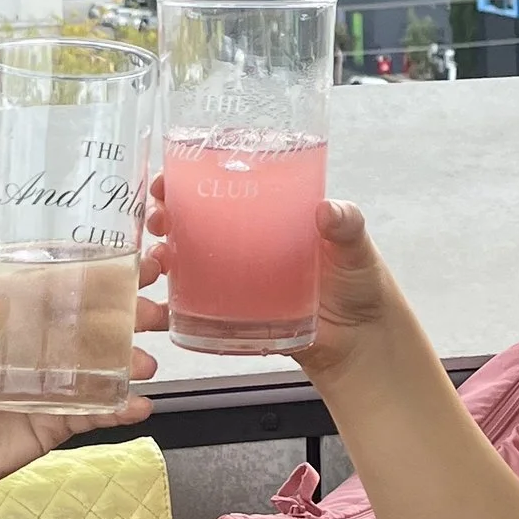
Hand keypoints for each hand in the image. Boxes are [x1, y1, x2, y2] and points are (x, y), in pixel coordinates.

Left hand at [0, 293, 153, 518]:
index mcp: (9, 322)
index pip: (58, 288)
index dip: (97, 271)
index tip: (133, 259)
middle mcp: (36, 349)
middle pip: (91, 324)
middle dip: (129, 313)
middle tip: (155, 312)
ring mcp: (49, 387)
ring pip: (101, 367)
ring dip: (129, 361)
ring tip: (146, 365)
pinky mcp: (54, 424)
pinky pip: (93, 413)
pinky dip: (119, 409)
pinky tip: (138, 406)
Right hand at [136, 181, 397, 374]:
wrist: (362, 343)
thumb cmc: (361, 285)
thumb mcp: (356, 248)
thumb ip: (347, 225)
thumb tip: (328, 210)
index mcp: (272, 214)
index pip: (224, 184)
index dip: (191, 177)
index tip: (170, 175)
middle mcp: (249, 241)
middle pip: (194, 219)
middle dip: (166, 213)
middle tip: (158, 216)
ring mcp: (239, 277)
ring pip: (187, 259)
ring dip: (162, 254)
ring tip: (157, 257)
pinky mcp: (236, 313)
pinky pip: (198, 304)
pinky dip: (175, 301)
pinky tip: (163, 300)